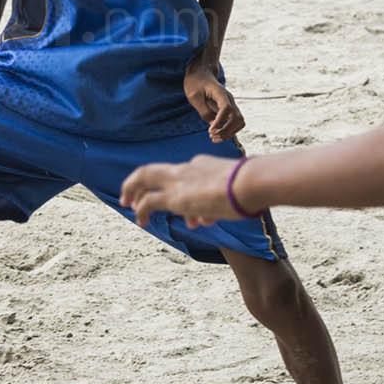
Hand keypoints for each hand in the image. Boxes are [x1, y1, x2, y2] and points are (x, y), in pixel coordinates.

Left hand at [121, 154, 247, 226]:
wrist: (252, 182)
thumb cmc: (255, 186)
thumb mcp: (240, 191)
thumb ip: (228, 200)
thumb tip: (222, 214)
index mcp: (203, 164)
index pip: (183, 174)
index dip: (180, 191)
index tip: (189, 213)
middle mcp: (187, 168)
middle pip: (153, 170)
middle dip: (137, 181)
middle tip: (129, 195)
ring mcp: (180, 181)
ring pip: (144, 178)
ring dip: (132, 191)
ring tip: (128, 205)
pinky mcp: (175, 198)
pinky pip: (148, 201)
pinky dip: (140, 209)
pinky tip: (139, 219)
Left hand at [181, 63, 243, 140]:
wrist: (201, 74)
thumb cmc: (196, 83)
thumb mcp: (194, 97)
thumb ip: (204, 111)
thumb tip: (213, 125)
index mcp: (220, 93)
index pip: (227, 109)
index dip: (220, 122)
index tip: (210, 131)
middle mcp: (229, 99)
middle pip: (237, 118)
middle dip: (226, 130)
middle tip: (212, 137)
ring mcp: (231, 104)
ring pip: (239, 122)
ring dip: (230, 133)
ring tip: (215, 138)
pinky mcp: (229, 110)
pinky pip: (235, 123)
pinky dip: (229, 131)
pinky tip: (218, 135)